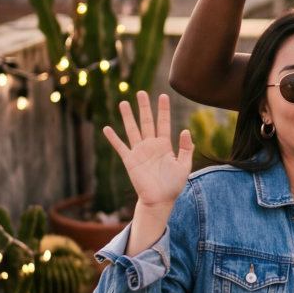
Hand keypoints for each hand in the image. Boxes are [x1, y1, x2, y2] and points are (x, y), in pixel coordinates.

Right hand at [104, 92, 194, 209]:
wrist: (160, 200)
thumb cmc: (173, 184)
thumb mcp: (184, 165)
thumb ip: (186, 148)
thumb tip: (186, 130)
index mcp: (165, 144)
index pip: (164, 122)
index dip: (163, 109)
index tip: (163, 95)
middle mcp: (151, 145)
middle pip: (146, 121)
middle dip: (144, 107)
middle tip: (141, 92)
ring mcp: (139, 151)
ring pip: (132, 130)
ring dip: (127, 117)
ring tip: (123, 103)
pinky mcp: (129, 160)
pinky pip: (120, 147)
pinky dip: (113, 138)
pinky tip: (106, 128)